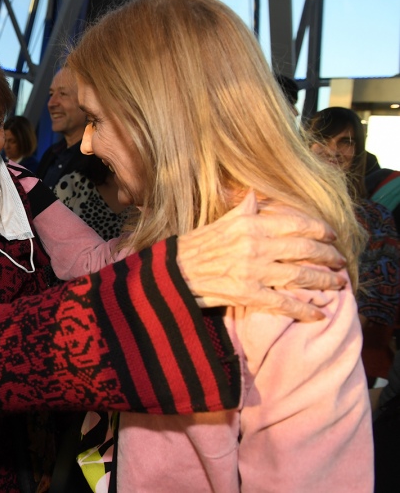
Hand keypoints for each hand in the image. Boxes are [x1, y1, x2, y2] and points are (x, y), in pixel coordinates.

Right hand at [177, 191, 346, 321]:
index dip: (318, 229)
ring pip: (299, 275)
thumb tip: (254, 196)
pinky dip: (303, 310)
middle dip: (328, 256)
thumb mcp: (217, 222)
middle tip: (340, 261)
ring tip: (337, 284)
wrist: (171, 273)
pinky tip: (317, 314)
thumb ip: (241, 210)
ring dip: (323, 281)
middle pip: (303, 250)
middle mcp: (254, 245)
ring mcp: (252, 271)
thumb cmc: (193, 247)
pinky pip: (282, 303)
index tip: (330, 235)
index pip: (294, 223)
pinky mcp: (247, 294)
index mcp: (248, 224)